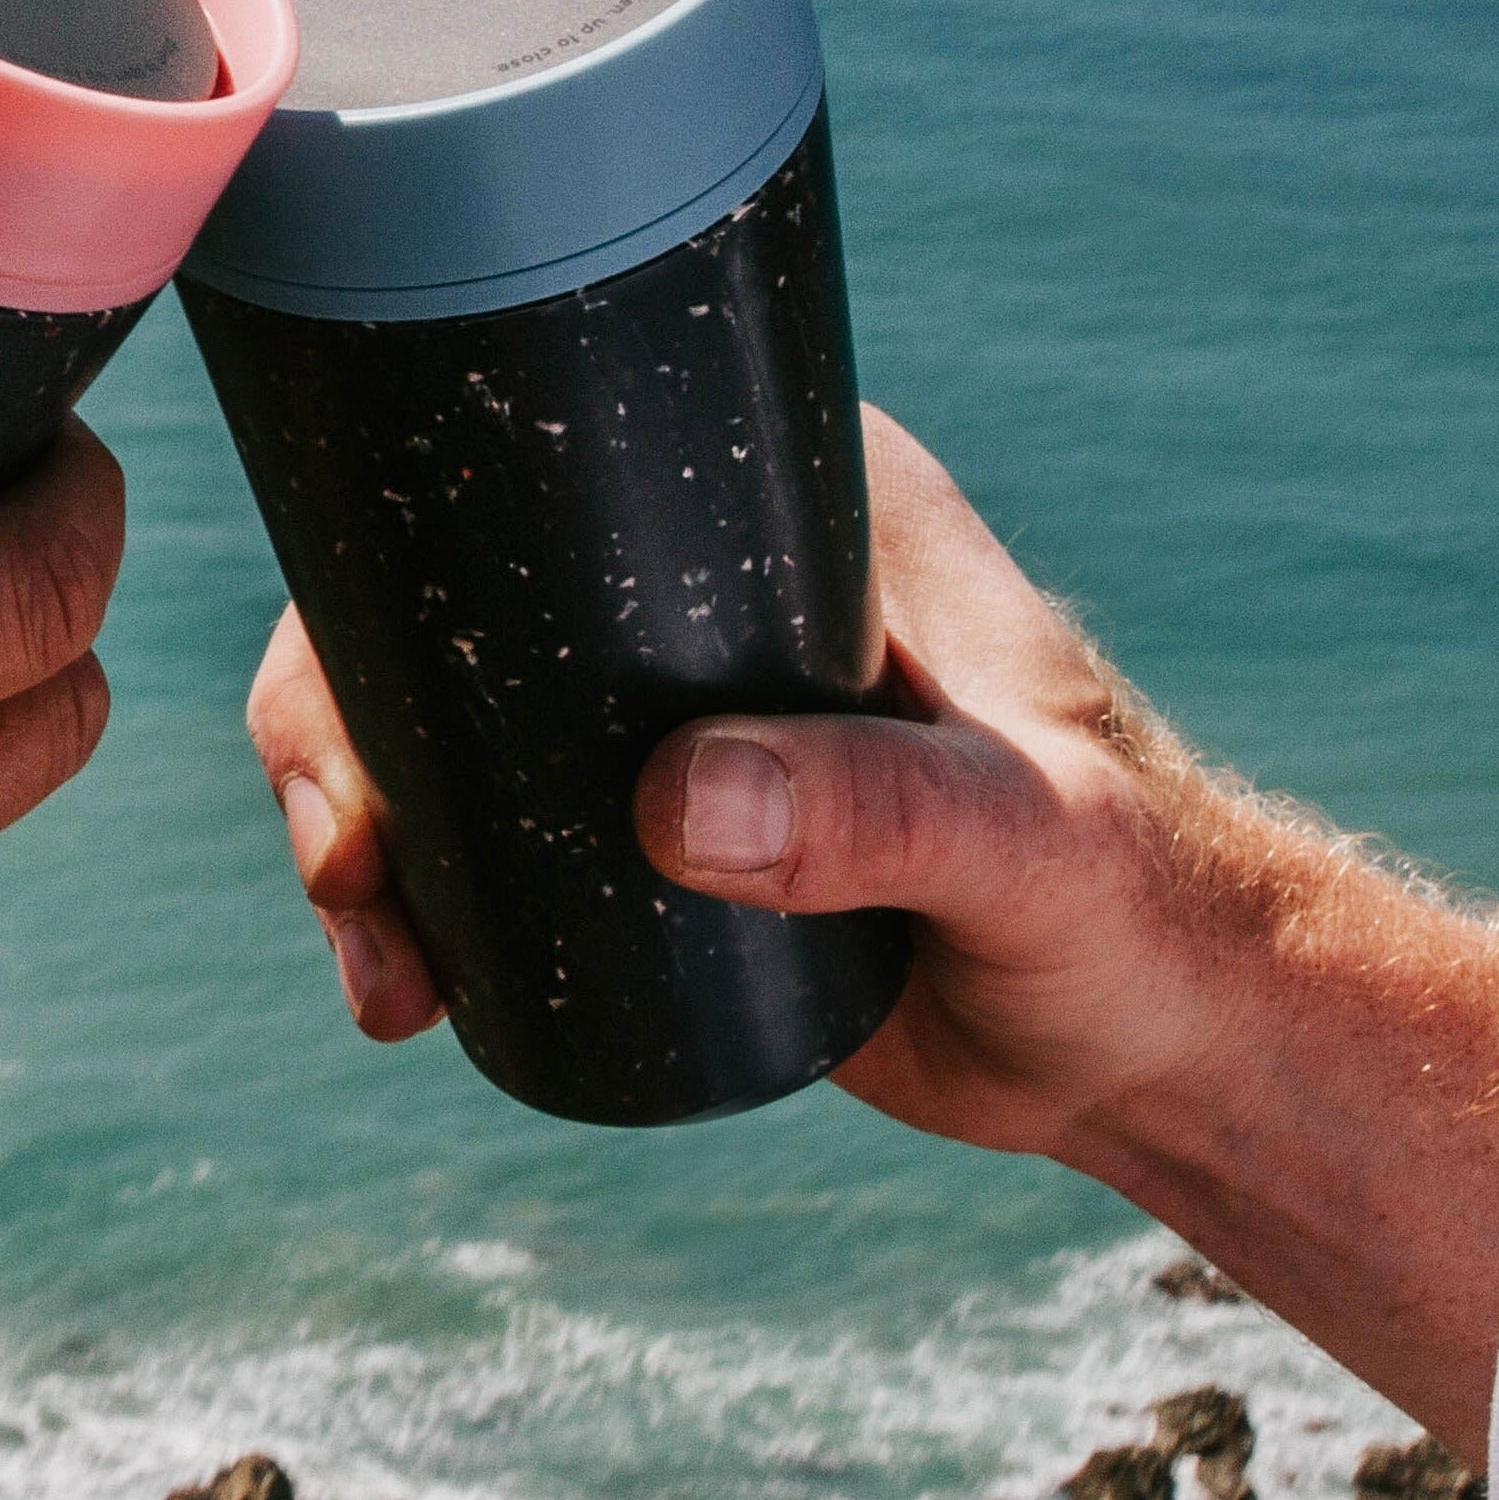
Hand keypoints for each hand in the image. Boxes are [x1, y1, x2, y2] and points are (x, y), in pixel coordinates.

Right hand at [250, 404, 1498, 1450]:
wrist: (1160, 1048)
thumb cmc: (1143, 911)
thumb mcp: (1028, 845)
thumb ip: (885, 810)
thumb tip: (674, 802)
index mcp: (801, 491)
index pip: (550, 451)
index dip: (400, 548)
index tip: (353, 711)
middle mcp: (709, 574)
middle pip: (445, 590)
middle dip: (338, 726)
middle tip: (354, 872)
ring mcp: (664, 699)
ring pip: (438, 712)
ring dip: (355, 822)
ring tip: (380, 969)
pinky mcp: (648, 819)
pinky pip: (481, 823)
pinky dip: (411, 894)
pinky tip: (401, 988)